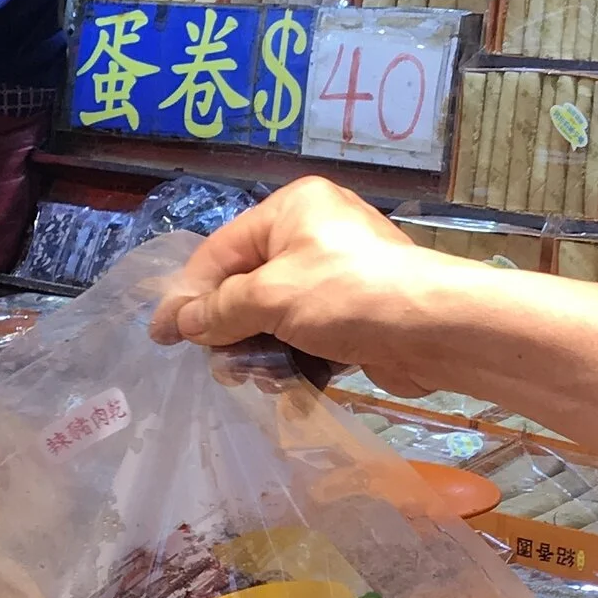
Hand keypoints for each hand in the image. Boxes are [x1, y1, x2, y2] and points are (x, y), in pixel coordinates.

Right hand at [149, 177, 472, 395]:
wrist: (436, 329)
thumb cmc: (347, 296)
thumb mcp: (270, 298)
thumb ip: (219, 310)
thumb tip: (181, 323)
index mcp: (291, 209)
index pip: (220, 251)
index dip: (187, 295)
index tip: (162, 335)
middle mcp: (314, 233)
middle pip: (247, 286)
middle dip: (230, 330)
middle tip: (222, 366)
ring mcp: (338, 274)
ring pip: (276, 316)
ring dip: (263, 352)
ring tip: (261, 380)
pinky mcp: (357, 313)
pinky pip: (308, 335)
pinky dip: (296, 361)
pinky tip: (291, 389)